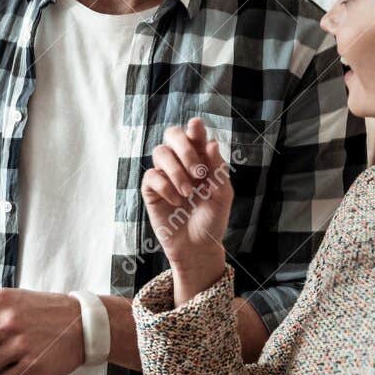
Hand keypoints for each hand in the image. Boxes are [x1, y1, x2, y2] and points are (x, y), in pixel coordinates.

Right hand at [141, 118, 231, 302]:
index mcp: (201, 159)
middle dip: (184, 148)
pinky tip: (176, 202)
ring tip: (188, 193)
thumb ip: (218, 169)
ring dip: (176, 171)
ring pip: (160, 152)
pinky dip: (165, 187)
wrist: (198, 247)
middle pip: (172, 135)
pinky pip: (151, 176)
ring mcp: (164, 175)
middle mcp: (181, 163)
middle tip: (198, 171)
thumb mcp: (223, 196)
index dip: (194, 128)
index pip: (195, 135)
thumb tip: (211, 142)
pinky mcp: (151, 190)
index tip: (196, 126)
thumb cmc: (213, 220)